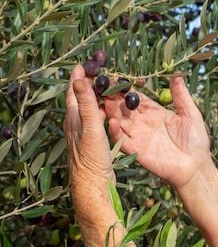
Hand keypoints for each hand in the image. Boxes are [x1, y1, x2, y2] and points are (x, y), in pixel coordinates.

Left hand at [64, 65, 114, 200]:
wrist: (93, 183)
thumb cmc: (91, 156)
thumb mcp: (90, 127)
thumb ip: (86, 103)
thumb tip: (79, 79)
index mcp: (74, 117)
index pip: (74, 91)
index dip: (79, 76)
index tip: (86, 63)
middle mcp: (77, 123)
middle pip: (83, 98)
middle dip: (91, 84)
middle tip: (102, 72)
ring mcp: (85, 132)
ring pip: (91, 109)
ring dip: (99, 98)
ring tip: (110, 88)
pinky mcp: (94, 141)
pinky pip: (99, 120)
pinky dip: (105, 112)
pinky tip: (113, 113)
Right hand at [104, 76, 213, 191]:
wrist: (195, 167)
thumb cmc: (196, 141)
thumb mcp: (191, 115)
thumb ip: (181, 96)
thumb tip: (177, 74)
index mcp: (155, 113)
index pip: (136, 98)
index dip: (126, 89)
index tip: (115, 78)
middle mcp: (143, 123)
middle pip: (124, 108)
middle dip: (114, 98)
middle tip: (104, 87)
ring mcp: (138, 137)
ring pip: (119, 122)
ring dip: (111, 112)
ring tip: (106, 101)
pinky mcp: (136, 150)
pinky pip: (121, 140)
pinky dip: (114, 131)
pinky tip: (111, 121)